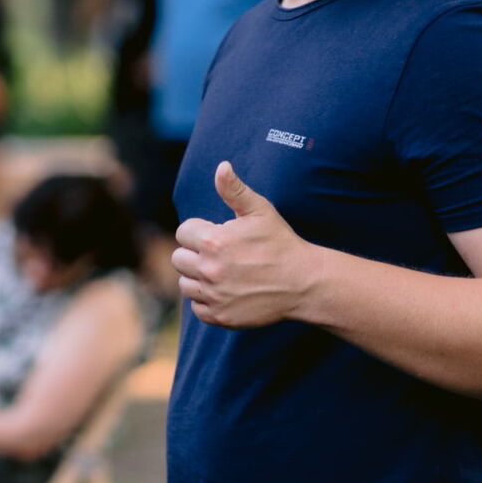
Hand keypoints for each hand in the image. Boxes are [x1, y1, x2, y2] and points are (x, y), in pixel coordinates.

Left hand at [171, 161, 313, 328]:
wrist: (303, 282)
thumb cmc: (280, 242)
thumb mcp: (260, 211)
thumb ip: (234, 189)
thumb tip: (221, 166)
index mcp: (213, 241)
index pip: (183, 233)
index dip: (200, 232)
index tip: (219, 235)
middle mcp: (209, 269)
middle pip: (178, 259)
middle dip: (195, 254)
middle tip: (221, 256)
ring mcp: (213, 295)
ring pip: (185, 284)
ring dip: (198, 278)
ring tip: (224, 273)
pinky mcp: (220, 316)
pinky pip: (197, 307)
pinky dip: (207, 301)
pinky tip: (227, 292)